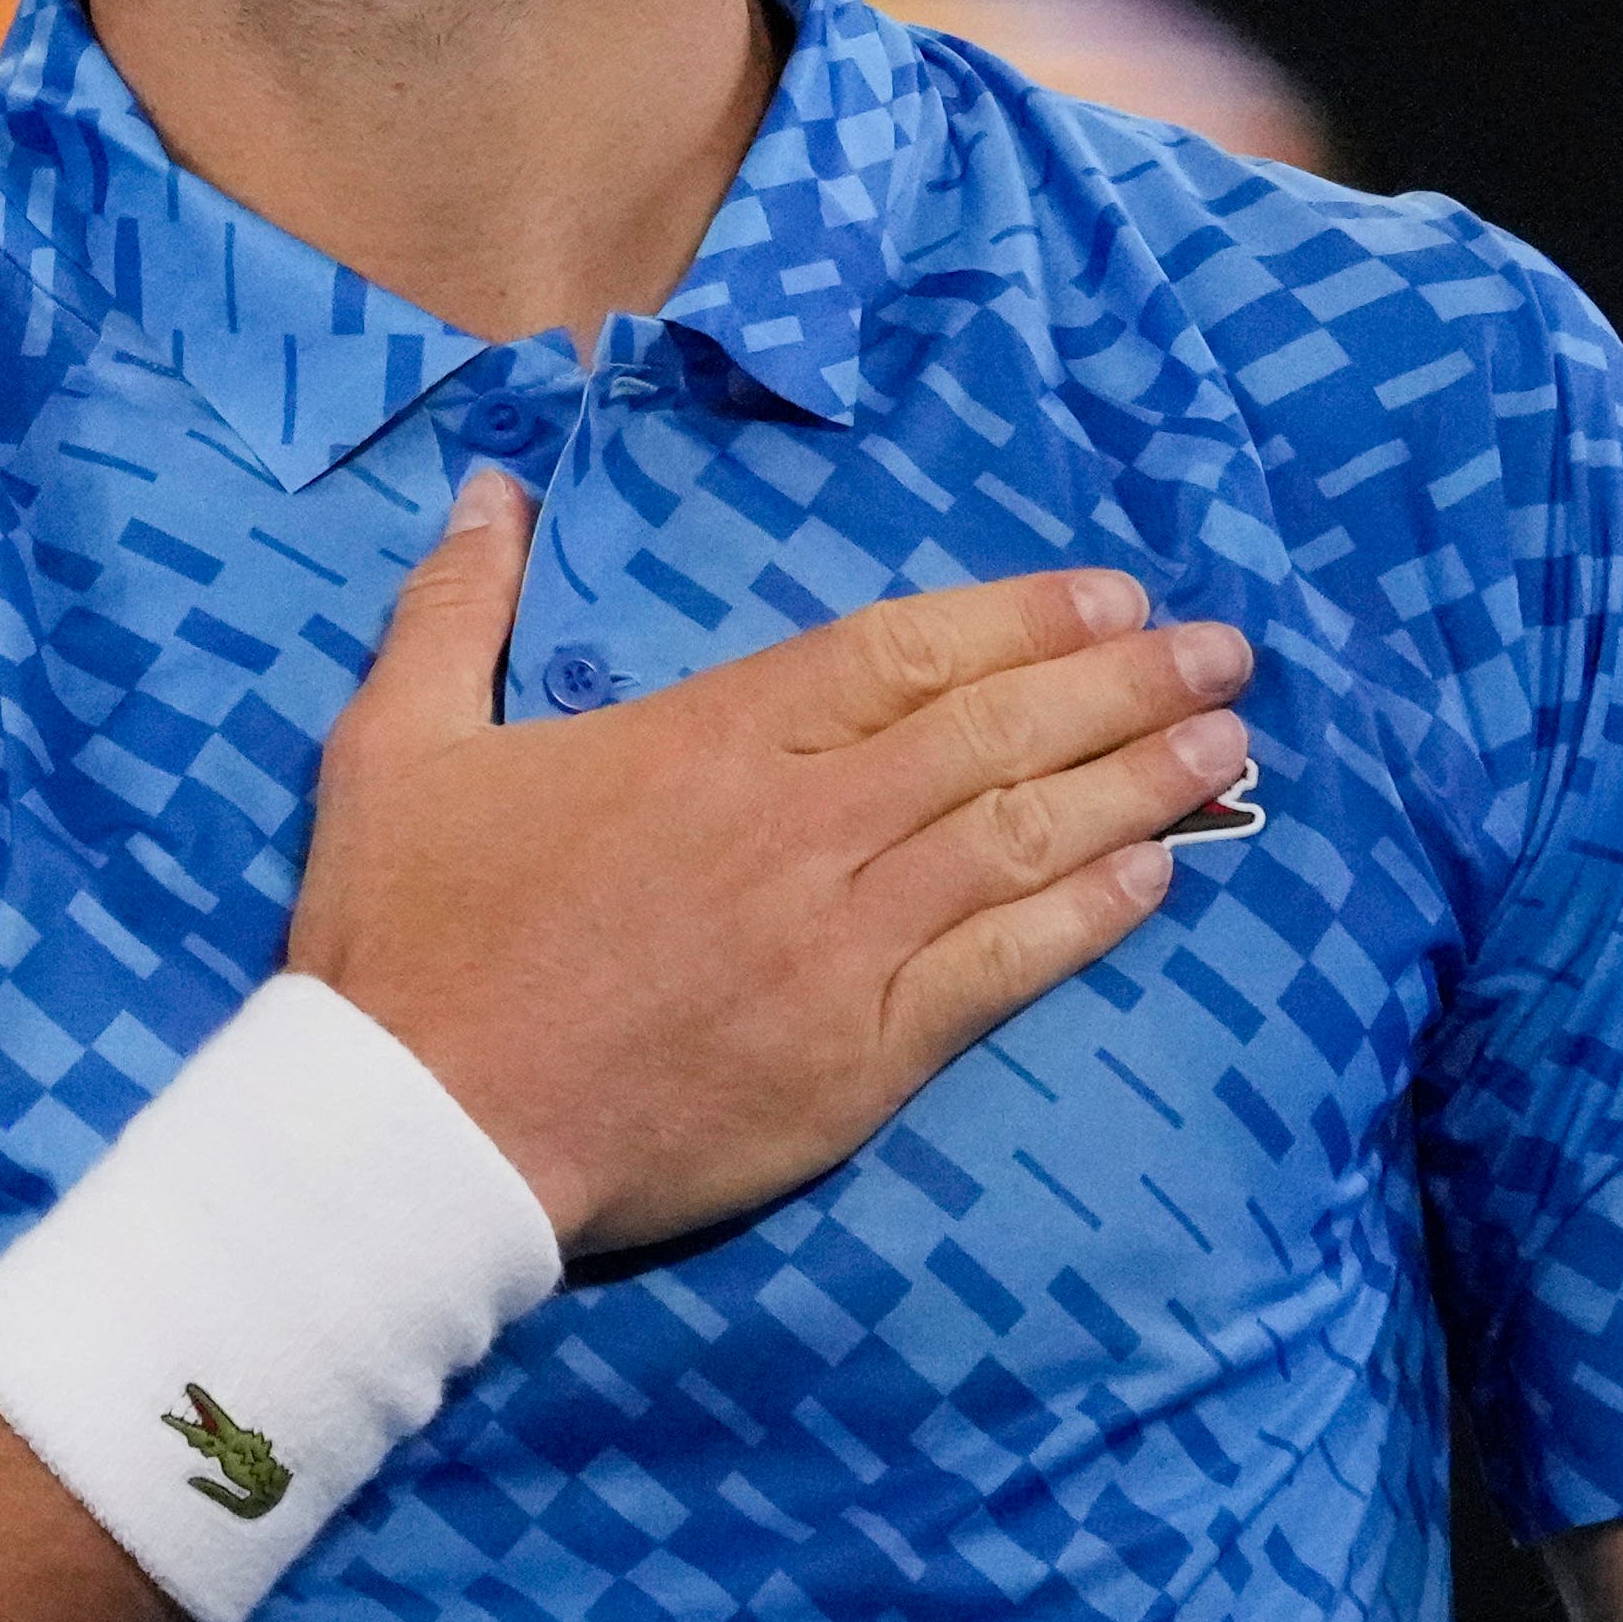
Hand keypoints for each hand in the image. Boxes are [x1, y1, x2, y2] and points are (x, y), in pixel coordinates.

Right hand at [284, 469, 1248, 1246]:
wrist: (419, 1131)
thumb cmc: (404, 936)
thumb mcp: (395, 743)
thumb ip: (455, 607)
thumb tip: (490, 490)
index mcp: (706, 742)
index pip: (902, 652)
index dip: (1022, 618)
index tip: (1114, 597)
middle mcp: (797, 829)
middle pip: (995, 734)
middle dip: (1125, 685)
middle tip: (1224, 653)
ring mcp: (837, 947)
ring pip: (1022, 841)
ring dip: (1139, 786)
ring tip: (1228, 748)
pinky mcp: (854, 1059)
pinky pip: (1002, 970)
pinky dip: (1087, 917)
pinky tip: (1154, 879)